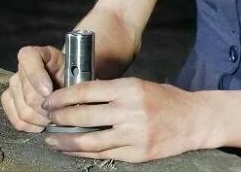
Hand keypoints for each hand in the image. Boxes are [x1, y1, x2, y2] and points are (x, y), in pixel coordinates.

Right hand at [1, 46, 64, 132]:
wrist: (64, 79)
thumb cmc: (69, 72)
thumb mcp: (72, 67)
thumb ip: (69, 76)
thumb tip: (63, 97)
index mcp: (35, 53)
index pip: (28, 59)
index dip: (37, 77)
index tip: (50, 91)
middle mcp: (20, 68)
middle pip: (27, 93)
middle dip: (45, 107)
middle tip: (59, 112)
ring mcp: (13, 85)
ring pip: (22, 109)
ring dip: (39, 118)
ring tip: (52, 118)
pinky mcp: (8, 101)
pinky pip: (15, 119)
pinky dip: (30, 126)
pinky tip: (41, 125)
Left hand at [43, 77, 217, 161]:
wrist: (194, 119)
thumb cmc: (166, 99)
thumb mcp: (141, 86)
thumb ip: (114, 92)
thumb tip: (81, 97)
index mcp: (130, 88)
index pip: (88, 91)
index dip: (64, 97)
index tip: (50, 100)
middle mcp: (130, 110)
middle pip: (84, 115)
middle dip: (60, 117)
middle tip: (46, 118)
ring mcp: (133, 134)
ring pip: (90, 140)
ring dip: (66, 141)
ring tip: (52, 139)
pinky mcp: (137, 153)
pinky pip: (104, 154)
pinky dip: (84, 153)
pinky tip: (72, 151)